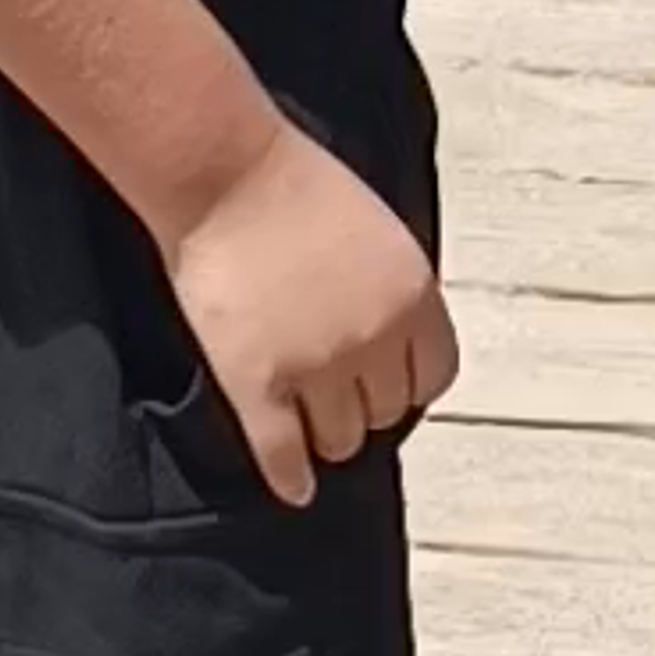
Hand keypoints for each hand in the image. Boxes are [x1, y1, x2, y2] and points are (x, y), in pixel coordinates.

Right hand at [167, 120, 458, 509]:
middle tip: (336, 393)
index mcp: (411, 295)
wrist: (221, 169)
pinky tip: (292, 487)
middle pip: (385, 414)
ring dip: (325, 434)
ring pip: (339, 440)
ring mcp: (315, 365)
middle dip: (363, 405)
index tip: (385, 382)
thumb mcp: (374, 231)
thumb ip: (392, 294)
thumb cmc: (293, 183)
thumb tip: (395, 353)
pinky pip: (283, 455)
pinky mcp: (258, 384)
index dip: (406, 381)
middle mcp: (373, 338)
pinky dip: (290, 478)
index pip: (433, 377)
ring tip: (307, 421)